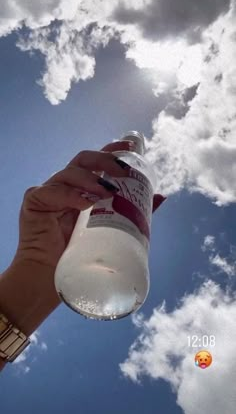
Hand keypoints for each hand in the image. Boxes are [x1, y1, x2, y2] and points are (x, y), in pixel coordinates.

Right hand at [14, 140, 165, 268]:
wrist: (50, 278)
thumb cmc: (79, 253)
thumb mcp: (110, 227)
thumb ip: (131, 210)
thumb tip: (161, 196)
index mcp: (81, 189)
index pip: (96, 162)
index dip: (111, 150)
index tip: (130, 147)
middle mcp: (65, 186)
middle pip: (83, 160)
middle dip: (104, 160)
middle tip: (123, 171)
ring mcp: (48, 192)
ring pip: (69, 173)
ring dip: (90, 179)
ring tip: (107, 191)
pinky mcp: (34, 202)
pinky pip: (51, 192)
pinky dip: (70, 195)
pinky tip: (84, 203)